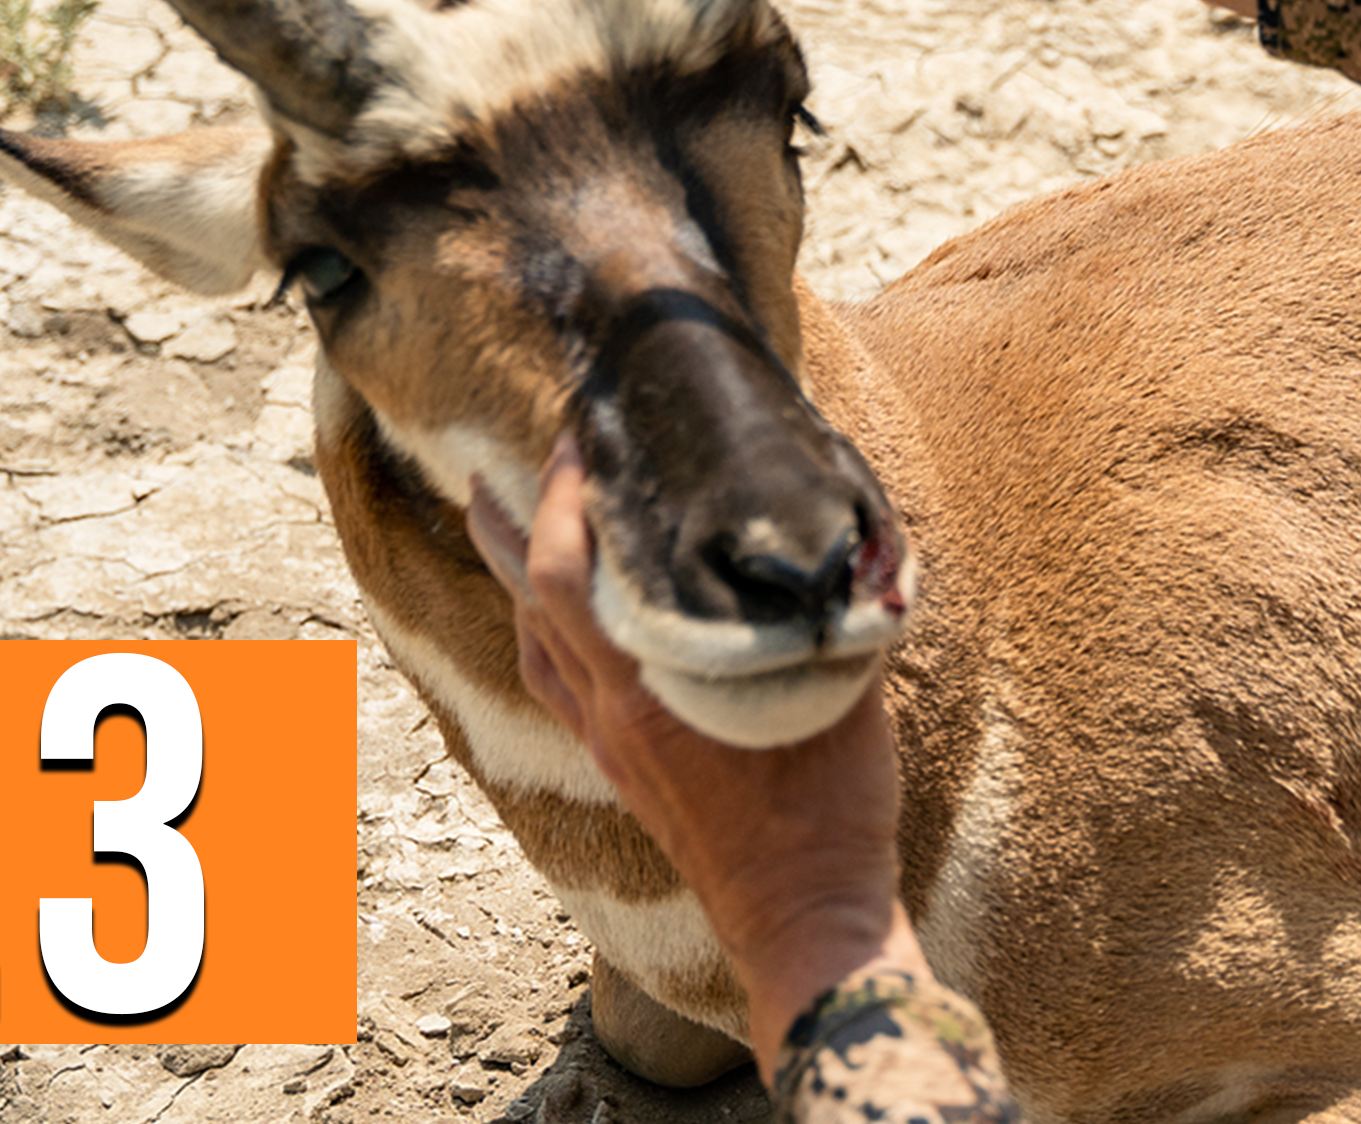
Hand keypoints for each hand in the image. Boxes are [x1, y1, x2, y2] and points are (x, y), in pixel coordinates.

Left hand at [470, 437, 929, 1067]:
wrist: (806, 922)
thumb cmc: (831, 814)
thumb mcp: (842, 695)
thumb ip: (818, 619)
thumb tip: (833, 541)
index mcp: (652, 688)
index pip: (568, 575)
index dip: (560, 500)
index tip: (582, 439)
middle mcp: (612, 716)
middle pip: (531, 603)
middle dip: (519, 524)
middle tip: (528, 463)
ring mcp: (612, 751)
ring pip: (535, 650)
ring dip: (522, 580)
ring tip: (523, 526)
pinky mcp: (625, 776)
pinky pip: (560, 692)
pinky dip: (550, 638)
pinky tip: (570, 625)